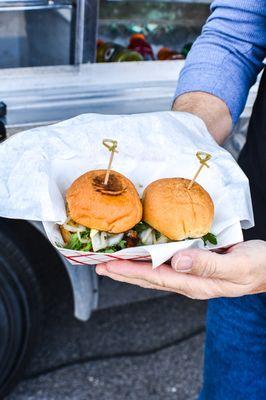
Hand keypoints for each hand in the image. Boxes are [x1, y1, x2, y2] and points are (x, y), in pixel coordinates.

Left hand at [96, 241, 265, 298]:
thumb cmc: (257, 266)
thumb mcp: (235, 264)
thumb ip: (206, 264)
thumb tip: (177, 261)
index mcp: (196, 284)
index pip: (155, 277)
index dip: (130, 271)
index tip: (108, 266)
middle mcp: (189, 282)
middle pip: (149, 278)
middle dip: (123, 272)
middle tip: (99, 266)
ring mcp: (190, 275)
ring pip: (154, 272)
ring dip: (132, 267)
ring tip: (112, 263)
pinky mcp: (194, 266)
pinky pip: (165, 265)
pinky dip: (148, 260)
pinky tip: (142, 256)